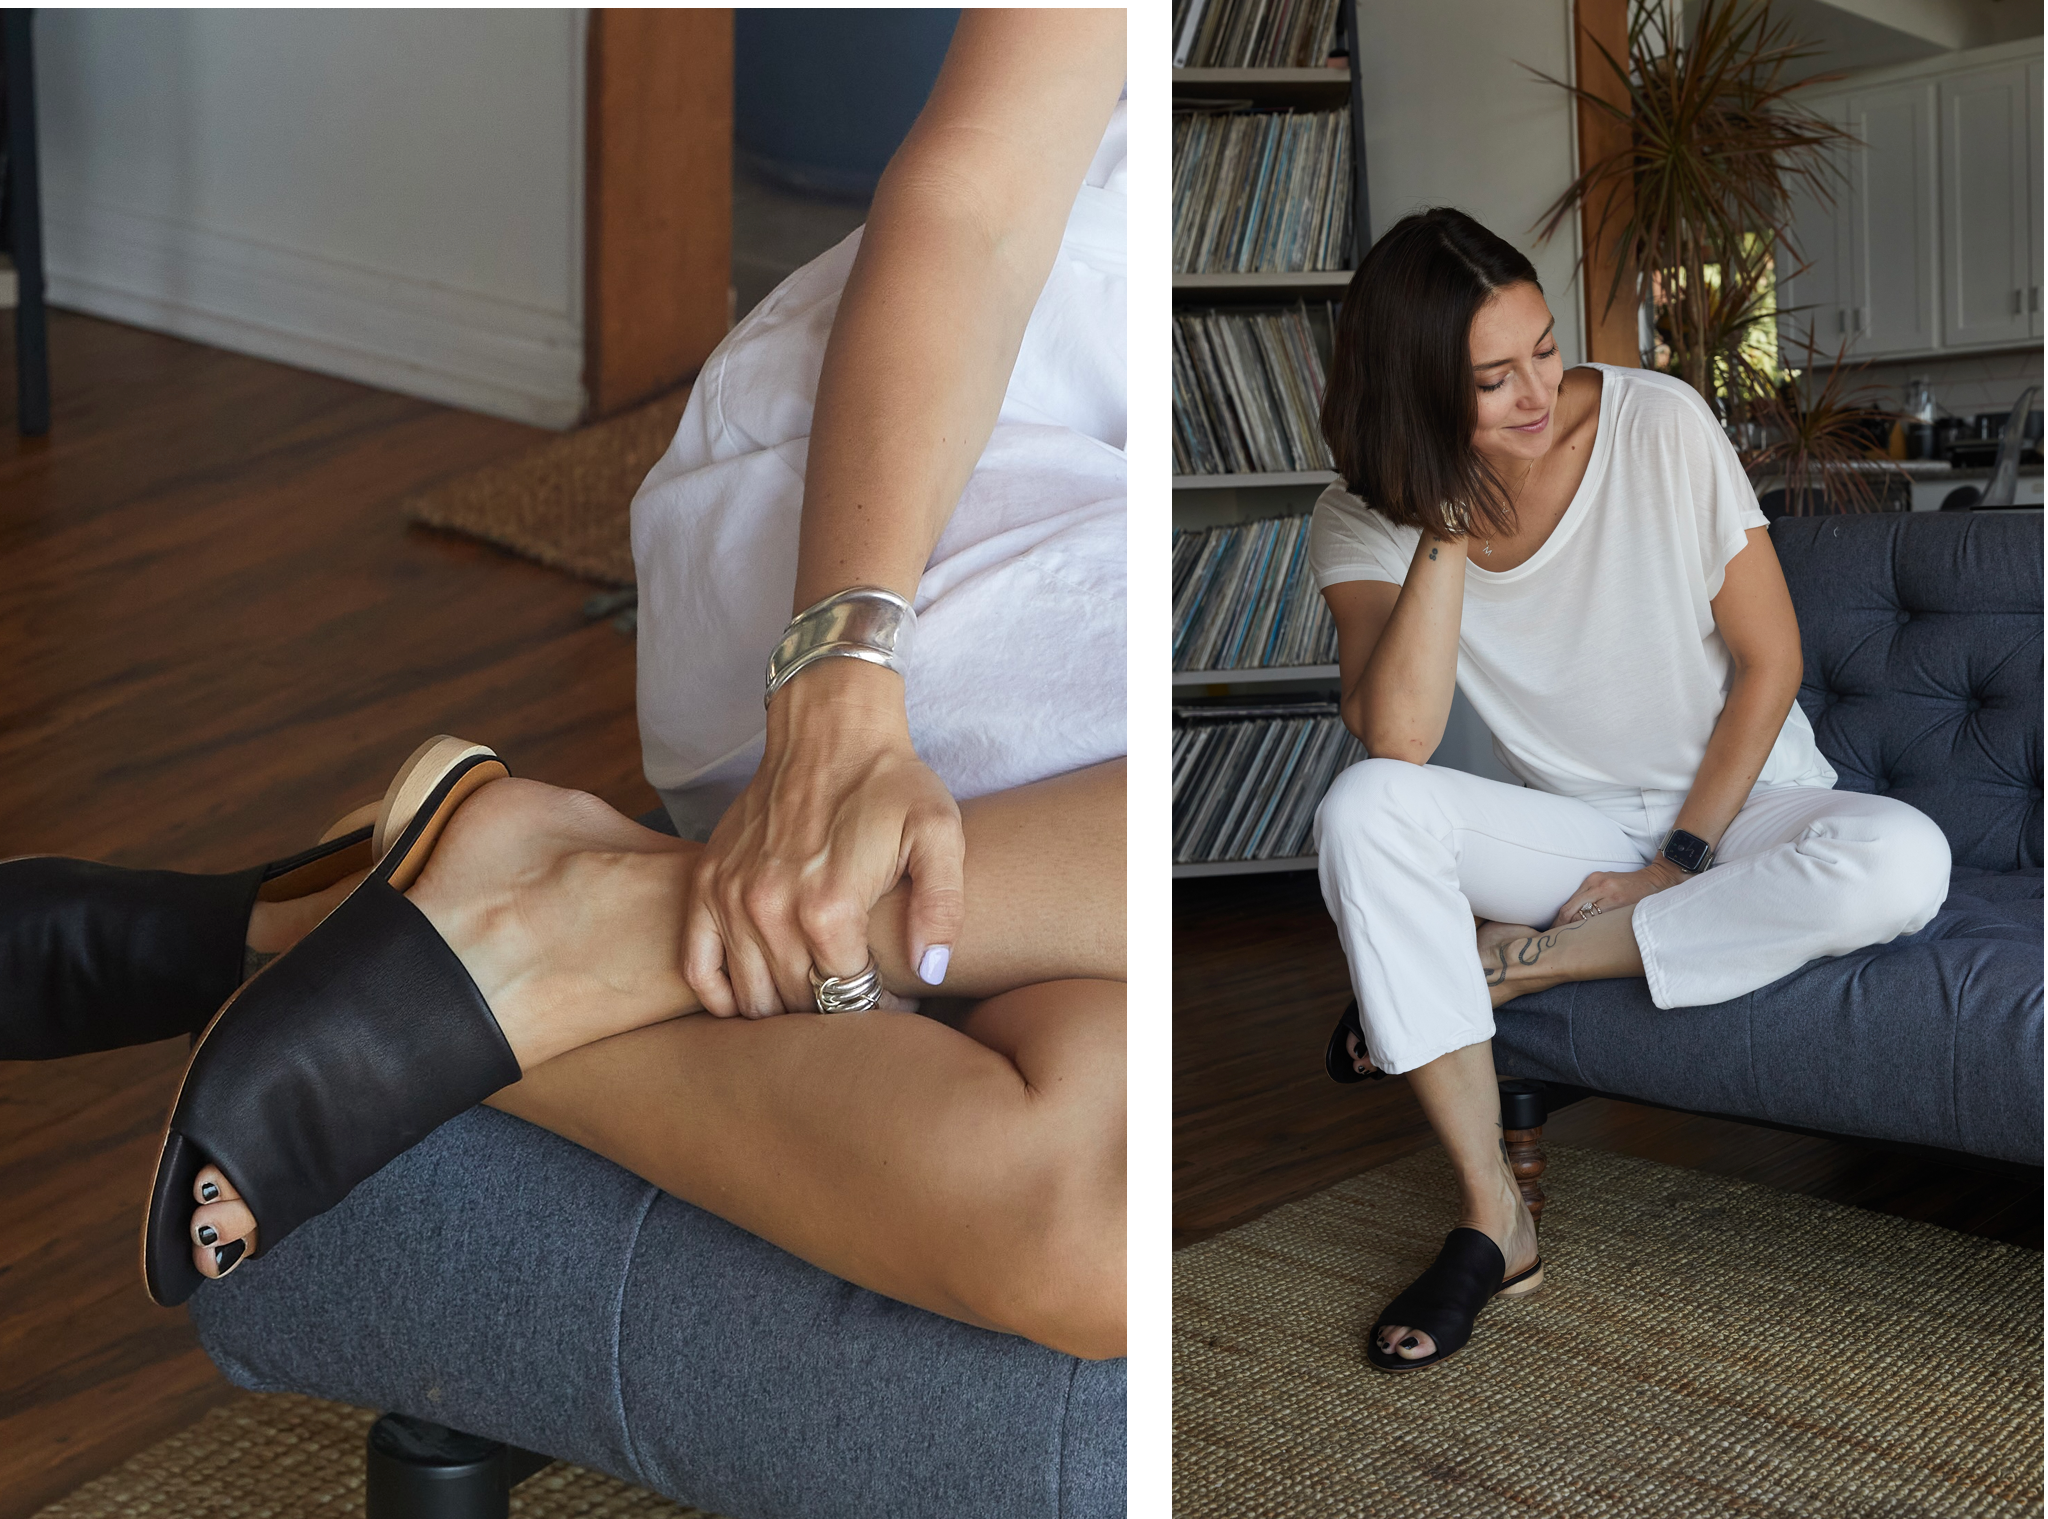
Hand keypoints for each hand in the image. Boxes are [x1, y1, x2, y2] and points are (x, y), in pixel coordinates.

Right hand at [684, 659, 964, 1017]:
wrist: (830, 728)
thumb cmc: (890, 783)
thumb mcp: (939, 834)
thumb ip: (942, 907)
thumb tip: (931, 973)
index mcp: (829, 906)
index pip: (849, 996)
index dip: (877, 1006)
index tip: (893, 1001)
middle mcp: (770, 909)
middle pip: (799, 1002)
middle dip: (833, 1011)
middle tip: (857, 1001)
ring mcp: (730, 898)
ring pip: (751, 996)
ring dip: (784, 1009)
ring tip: (817, 997)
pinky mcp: (706, 884)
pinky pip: (697, 966)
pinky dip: (721, 995)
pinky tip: (750, 999)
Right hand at [1548, 856, 1690, 930]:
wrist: (1657, 879)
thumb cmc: (1648, 903)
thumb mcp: (1632, 918)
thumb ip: (1611, 927)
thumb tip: (1590, 942)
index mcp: (1612, 897)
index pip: (1580, 918)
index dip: (1567, 933)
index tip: (1559, 945)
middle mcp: (1600, 886)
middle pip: (1568, 910)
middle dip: (1558, 927)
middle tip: (1551, 941)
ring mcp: (1595, 879)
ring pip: (1569, 902)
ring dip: (1562, 919)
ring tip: (1557, 933)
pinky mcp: (1594, 876)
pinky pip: (1576, 895)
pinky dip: (1570, 909)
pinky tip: (1568, 920)